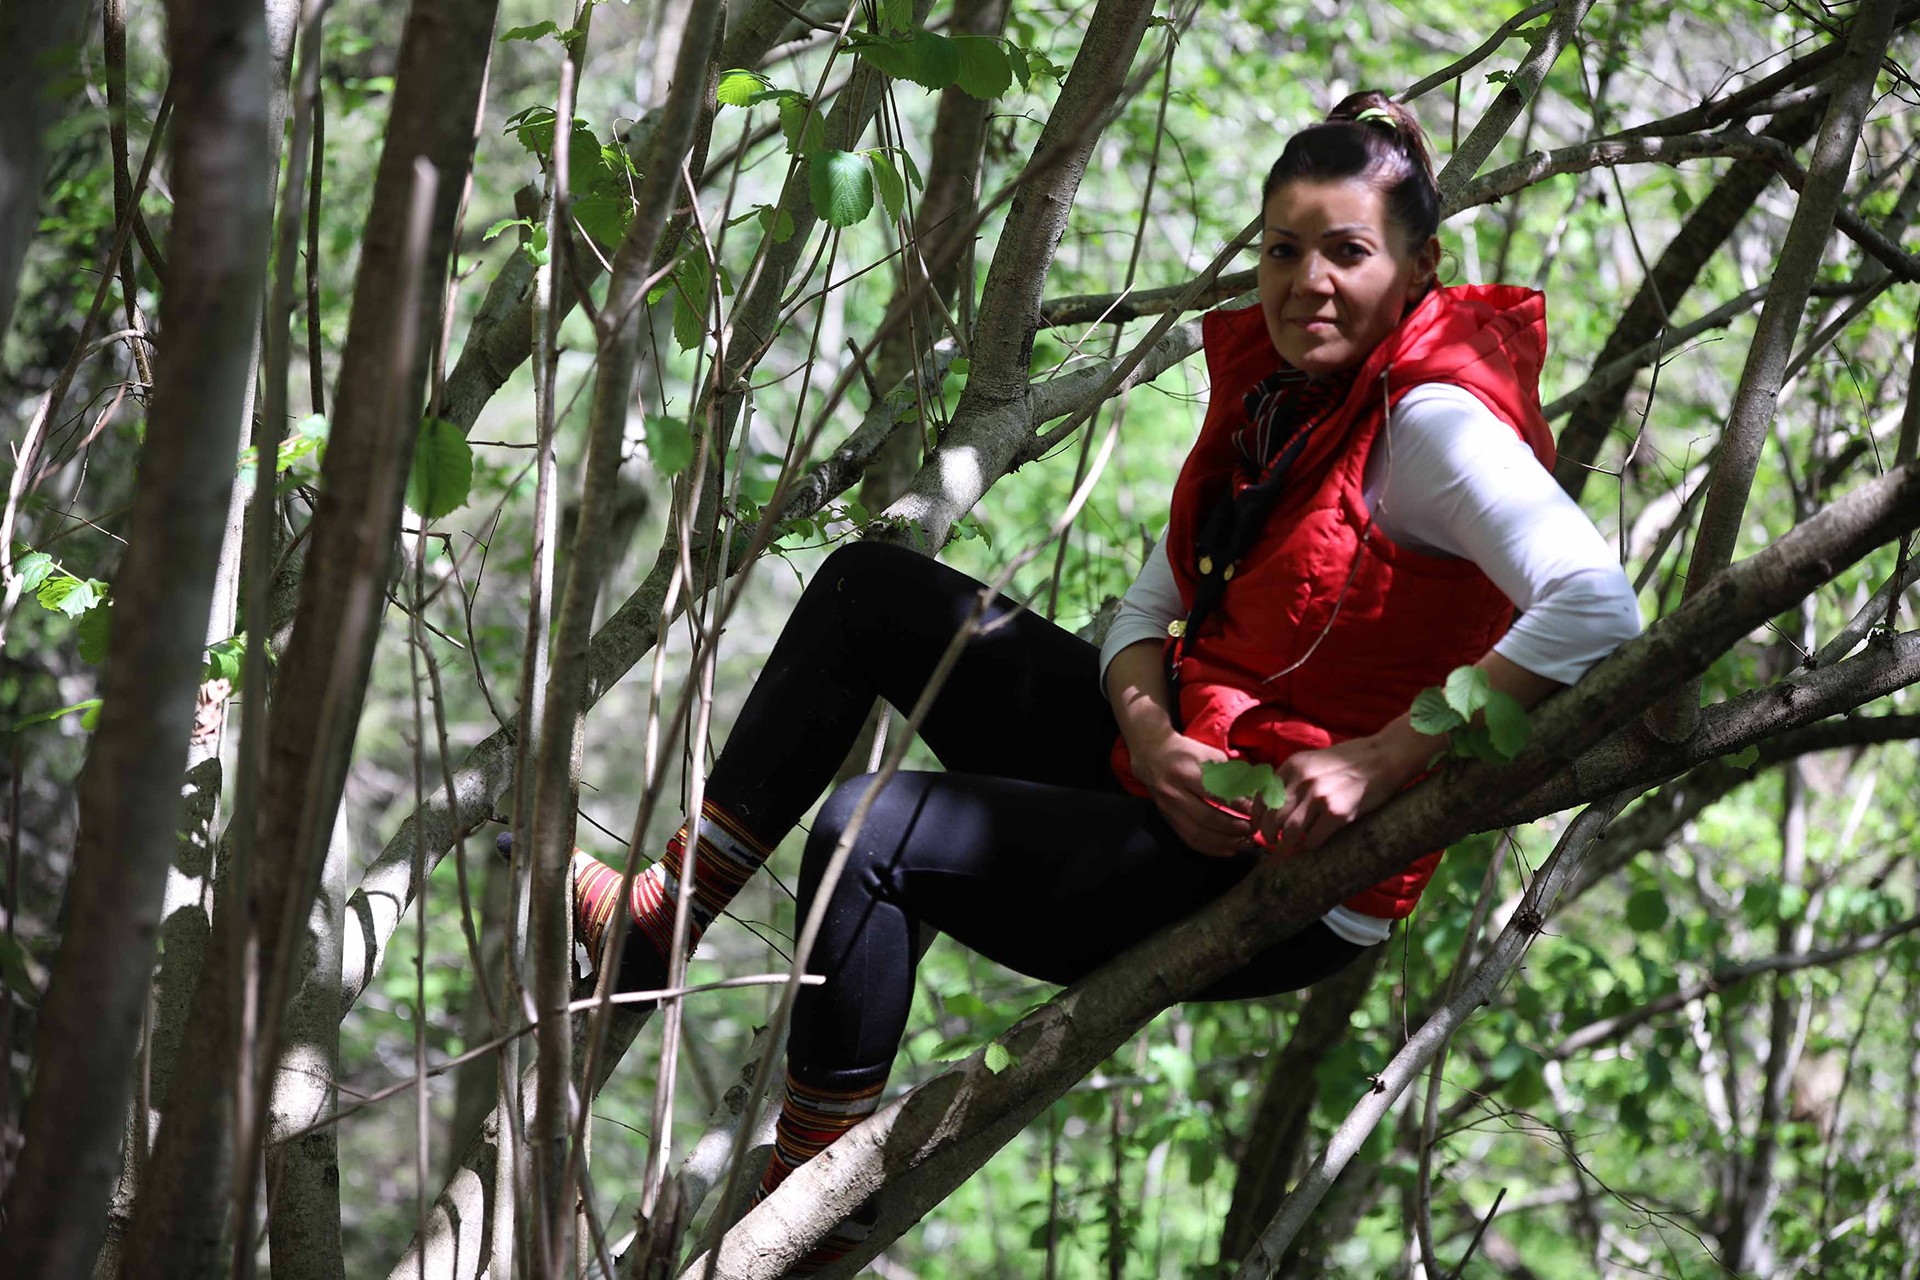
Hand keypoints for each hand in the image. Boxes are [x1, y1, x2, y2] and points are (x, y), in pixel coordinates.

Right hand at [1133, 732, 1252, 856]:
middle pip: (1206, 818)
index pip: (1214, 793)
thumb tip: (1254, 794)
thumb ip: (1230, 774)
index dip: (1237, 805)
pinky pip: (1190, 840)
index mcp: (1185, 772)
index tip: (1255, 810)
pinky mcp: (1168, 820)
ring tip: (1245, 842)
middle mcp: (1174, 793)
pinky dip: (1211, 848)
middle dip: (1233, 827)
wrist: (1152, 756)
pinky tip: (1229, 849)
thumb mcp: (1209, 754)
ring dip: (1225, 842)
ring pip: (1198, 834)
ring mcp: (1169, 810)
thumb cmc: (1186, 752)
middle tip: (1252, 829)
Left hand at [1249, 734, 1414, 855]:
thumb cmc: (1351, 760)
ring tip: (1288, 847)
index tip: (1258, 827)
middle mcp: (1302, 780)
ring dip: (1286, 844)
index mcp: (1293, 766)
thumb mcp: (1314, 760)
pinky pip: (1313, 839)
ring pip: (1289, 831)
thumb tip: (1274, 802)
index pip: (1262, 796)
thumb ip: (1294, 777)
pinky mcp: (1337, 813)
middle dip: (1268, 835)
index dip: (1257, 816)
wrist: (1385, 756)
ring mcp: (1319, 797)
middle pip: (1272, 817)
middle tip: (1271, 842)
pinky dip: (1309, 846)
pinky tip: (1312, 844)